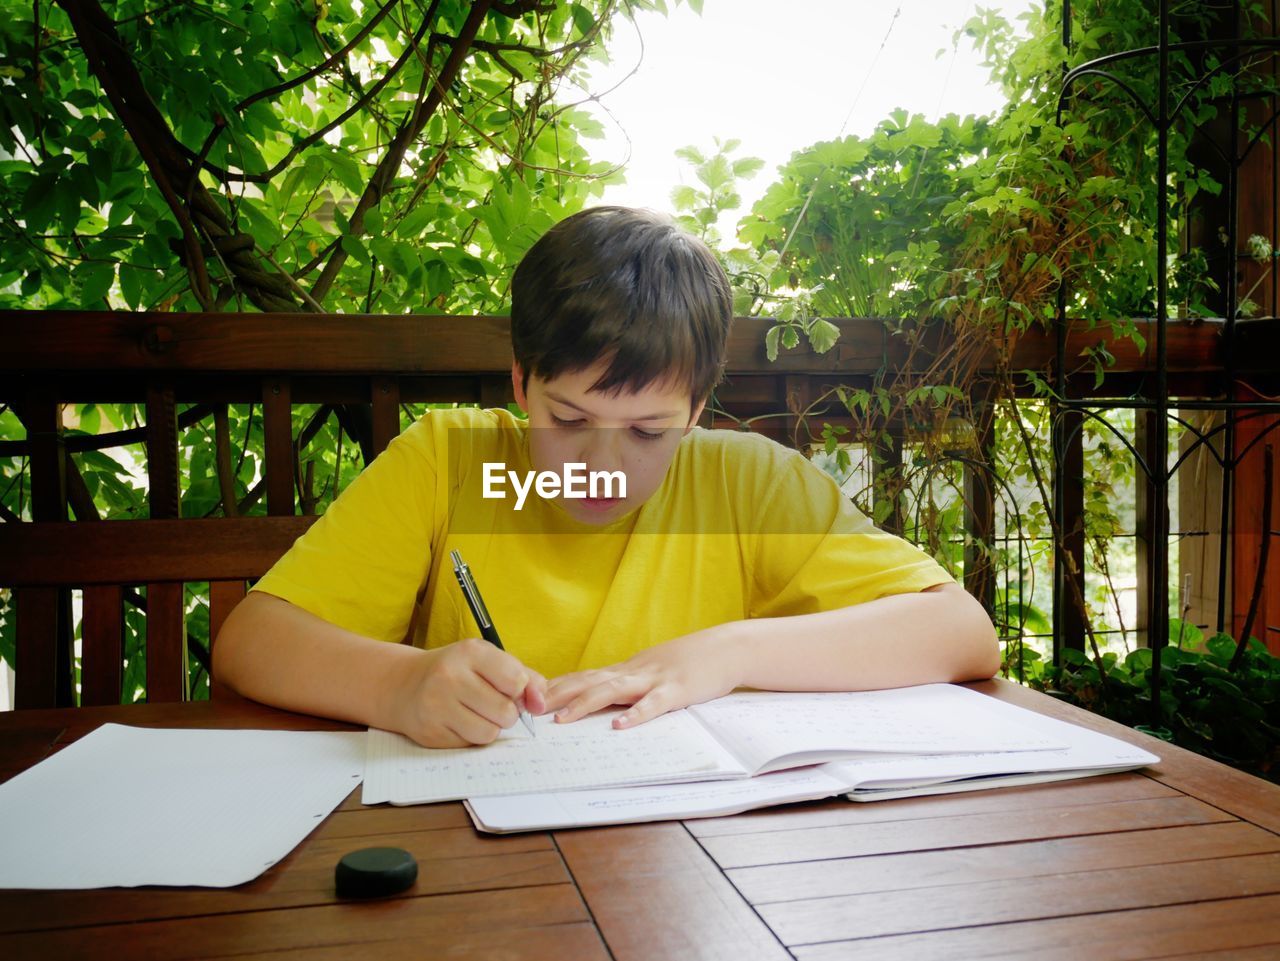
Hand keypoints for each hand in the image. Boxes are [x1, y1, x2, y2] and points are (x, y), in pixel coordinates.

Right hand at [391, 638, 546, 747]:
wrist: (405, 684)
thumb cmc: (457, 671)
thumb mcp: (489, 661)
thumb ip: (525, 678)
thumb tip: (540, 703)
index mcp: (471, 653)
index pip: (516, 681)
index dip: (521, 691)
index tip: (511, 689)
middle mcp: (451, 676)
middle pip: (506, 712)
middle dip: (507, 712)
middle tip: (491, 703)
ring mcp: (437, 706)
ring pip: (490, 732)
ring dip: (490, 727)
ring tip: (476, 713)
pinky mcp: (431, 732)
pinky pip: (470, 744)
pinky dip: (471, 736)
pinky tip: (458, 721)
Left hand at [544, 626, 744, 729]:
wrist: (725, 648)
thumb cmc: (687, 663)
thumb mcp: (650, 670)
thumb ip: (626, 684)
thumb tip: (596, 698)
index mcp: (626, 670)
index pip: (583, 676)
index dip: (556, 686)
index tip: (528, 697)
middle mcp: (634, 672)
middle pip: (589, 682)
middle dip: (558, 696)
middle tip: (529, 709)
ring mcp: (654, 680)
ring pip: (613, 691)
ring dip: (585, 704)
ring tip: (562, 719)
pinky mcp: (677, 691)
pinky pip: (654, 704)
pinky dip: (636, 715)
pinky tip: (620, 726)